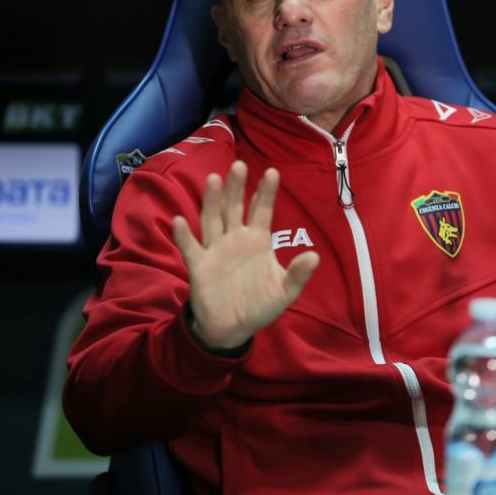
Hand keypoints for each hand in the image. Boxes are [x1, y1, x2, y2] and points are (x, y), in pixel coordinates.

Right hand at [172, 160, 319, 348]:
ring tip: (213, 179)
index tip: (273, 172)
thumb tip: (315, 256)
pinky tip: (179, 221)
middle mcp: (235, 238)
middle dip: (237, 188)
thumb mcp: (285, 291)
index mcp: (257, 240)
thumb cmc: (260, 304)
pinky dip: (184, 236)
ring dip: (212, 201)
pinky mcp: (199, 265)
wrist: (233, 328)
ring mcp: (215, 249)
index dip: (266, 193)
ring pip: (213, 220)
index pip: (262, 211)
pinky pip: (190, 248)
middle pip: (235, 208)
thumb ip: (297, 274)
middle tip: (239, 166)